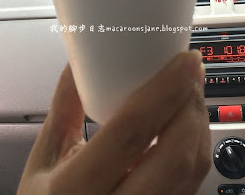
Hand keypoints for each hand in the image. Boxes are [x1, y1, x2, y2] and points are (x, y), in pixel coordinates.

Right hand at [17, 50, 210, 194]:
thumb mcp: (45, 158)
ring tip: (192, 89)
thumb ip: (64, 106)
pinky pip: (194, 181)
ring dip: (199, 123)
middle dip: (191, 104)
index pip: (130, 133)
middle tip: (191, 69)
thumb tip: (80, 61)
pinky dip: (198, 146)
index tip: (182, 62)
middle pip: (175, 154)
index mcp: (75, 188)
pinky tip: (188, 123)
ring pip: (192, 169)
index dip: (165, 92)